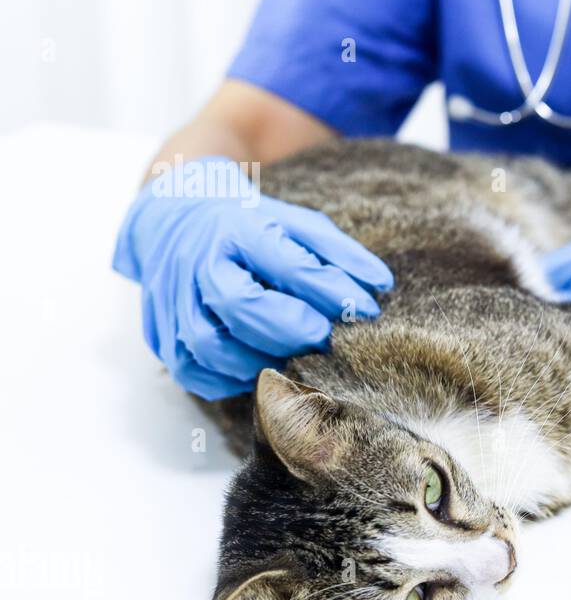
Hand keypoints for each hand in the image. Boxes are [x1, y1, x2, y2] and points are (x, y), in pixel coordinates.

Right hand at [112, 156, 392, 398]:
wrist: (175, 218)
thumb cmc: (250, 226)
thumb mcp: (296, 223)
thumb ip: (339, 253)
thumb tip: (381, 286)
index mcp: (236, 228)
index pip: (285, 263)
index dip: (329, 292)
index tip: (364, 311)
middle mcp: (197, 263)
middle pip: (238, 305)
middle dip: (291, 331)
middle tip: (323, 341)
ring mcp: (171, 300)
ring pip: (210, 345)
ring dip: (259, 361)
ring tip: (292, 360)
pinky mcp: (159, 333)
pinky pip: (192, 371)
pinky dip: (229, 381)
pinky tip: (258, 370)